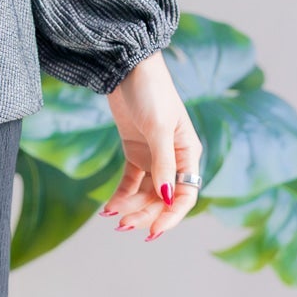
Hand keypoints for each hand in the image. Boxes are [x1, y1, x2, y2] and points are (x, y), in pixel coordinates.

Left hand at [98, 50, 202, 241]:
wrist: (127, 66)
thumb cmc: (151, 91)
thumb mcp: (157, 127)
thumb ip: (162, 163)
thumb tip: (166, 197)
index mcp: (188, 153)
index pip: (185, 195)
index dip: (171, 215)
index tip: (153, 230)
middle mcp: (174, 158)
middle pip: (163, 197)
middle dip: (145, 213)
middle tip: (124, 225)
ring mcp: (153, 155)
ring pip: (145, 192)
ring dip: (132, 207)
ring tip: (113, 218)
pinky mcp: (134, 150)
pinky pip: (130, 181)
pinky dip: (121, 195)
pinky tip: (108, 208)